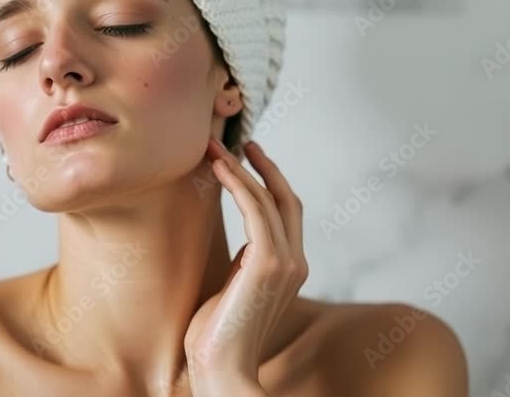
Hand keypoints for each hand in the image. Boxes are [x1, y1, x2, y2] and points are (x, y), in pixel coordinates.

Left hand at [184, 138, 307, 394]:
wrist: (222, 368)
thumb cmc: (217, 334)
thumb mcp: (234, 288)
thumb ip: (244, 264)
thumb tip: (241, 243)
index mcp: (290, 268)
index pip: (285, 213)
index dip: (268, 181)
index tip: (244, 159)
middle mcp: (295, 262)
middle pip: (285, 198)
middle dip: (261, 166)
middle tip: (235, 142)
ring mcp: (286, 262)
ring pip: (268, 199)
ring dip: (240, 169)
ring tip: (213, 149)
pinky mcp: (268, 263)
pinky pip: (256, 210)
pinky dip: (238, 184)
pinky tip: (219, 168)